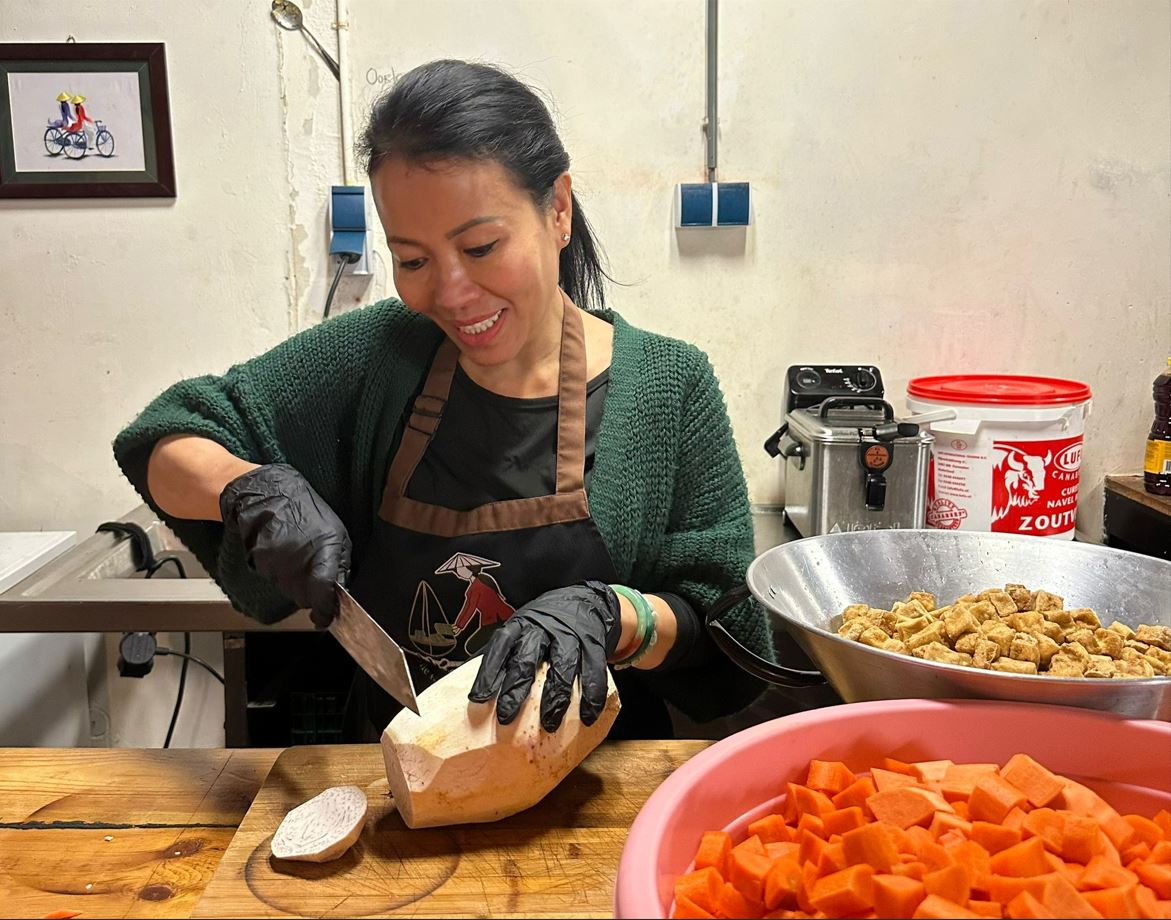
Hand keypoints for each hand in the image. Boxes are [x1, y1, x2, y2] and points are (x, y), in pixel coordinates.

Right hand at [219, 464, 350, 627]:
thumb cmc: (305, 510)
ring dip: (296, 583)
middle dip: (312, 594)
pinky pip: (275, 579)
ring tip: (297, 558)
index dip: (325, 611)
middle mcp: (300, 565)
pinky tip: (284, 554)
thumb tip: (342, 588)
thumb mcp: (337, 532)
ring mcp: (278, 567)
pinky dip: (280, 573)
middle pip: (306, 599)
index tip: (326, 617)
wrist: (267, 497)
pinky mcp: (262, 566)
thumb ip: (341, 563)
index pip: (324, 596)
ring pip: (290, 591)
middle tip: (313, 574)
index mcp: (324, 554)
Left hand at [468, 581, 621, 731]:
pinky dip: (591, 696)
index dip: (488, 672)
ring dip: (555, 698)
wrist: (585, 600)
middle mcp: (543, 629)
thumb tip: (475, 687)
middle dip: (515, 690)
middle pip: (527, 659)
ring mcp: (570, 636)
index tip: (478, 698)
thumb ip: (505, 654)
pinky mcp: (593, 645)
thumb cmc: (546, 623)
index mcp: (520, 626)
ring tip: (548, 723)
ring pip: (562, 666)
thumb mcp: (522, 628)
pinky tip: (587, 716)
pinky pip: (593, 671)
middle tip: (506, 716)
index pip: (500, 647)